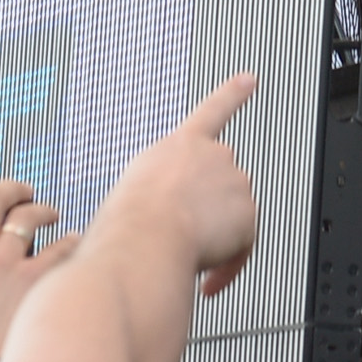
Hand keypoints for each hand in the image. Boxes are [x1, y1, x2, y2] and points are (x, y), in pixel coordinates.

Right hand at [0, 180, 75, 361]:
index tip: (1, 197)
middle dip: (14, 189)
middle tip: (28, 193)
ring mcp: (4, 265)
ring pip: (30, 214)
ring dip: (44, 211)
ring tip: (52, 218)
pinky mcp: (36, 279)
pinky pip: (63, 244)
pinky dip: (70, 242)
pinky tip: (72, 245)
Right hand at [104, 73, 259, 296]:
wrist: (145, 238)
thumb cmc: (122, 226)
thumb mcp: (123, 200)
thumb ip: (142, 204)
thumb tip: (112, 233)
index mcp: (175, 149)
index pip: (212, 112)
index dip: (233, 93)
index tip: (250, 79)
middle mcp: (211, 156)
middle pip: (222, 186)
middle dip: (207, 215)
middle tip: (180, 241)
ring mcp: (233, 182)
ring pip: (232, 218)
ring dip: (214, 242)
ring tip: (182, 260)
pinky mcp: (247, 212)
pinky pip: (244, 247)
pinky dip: (228, 268)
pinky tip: (211, 283)